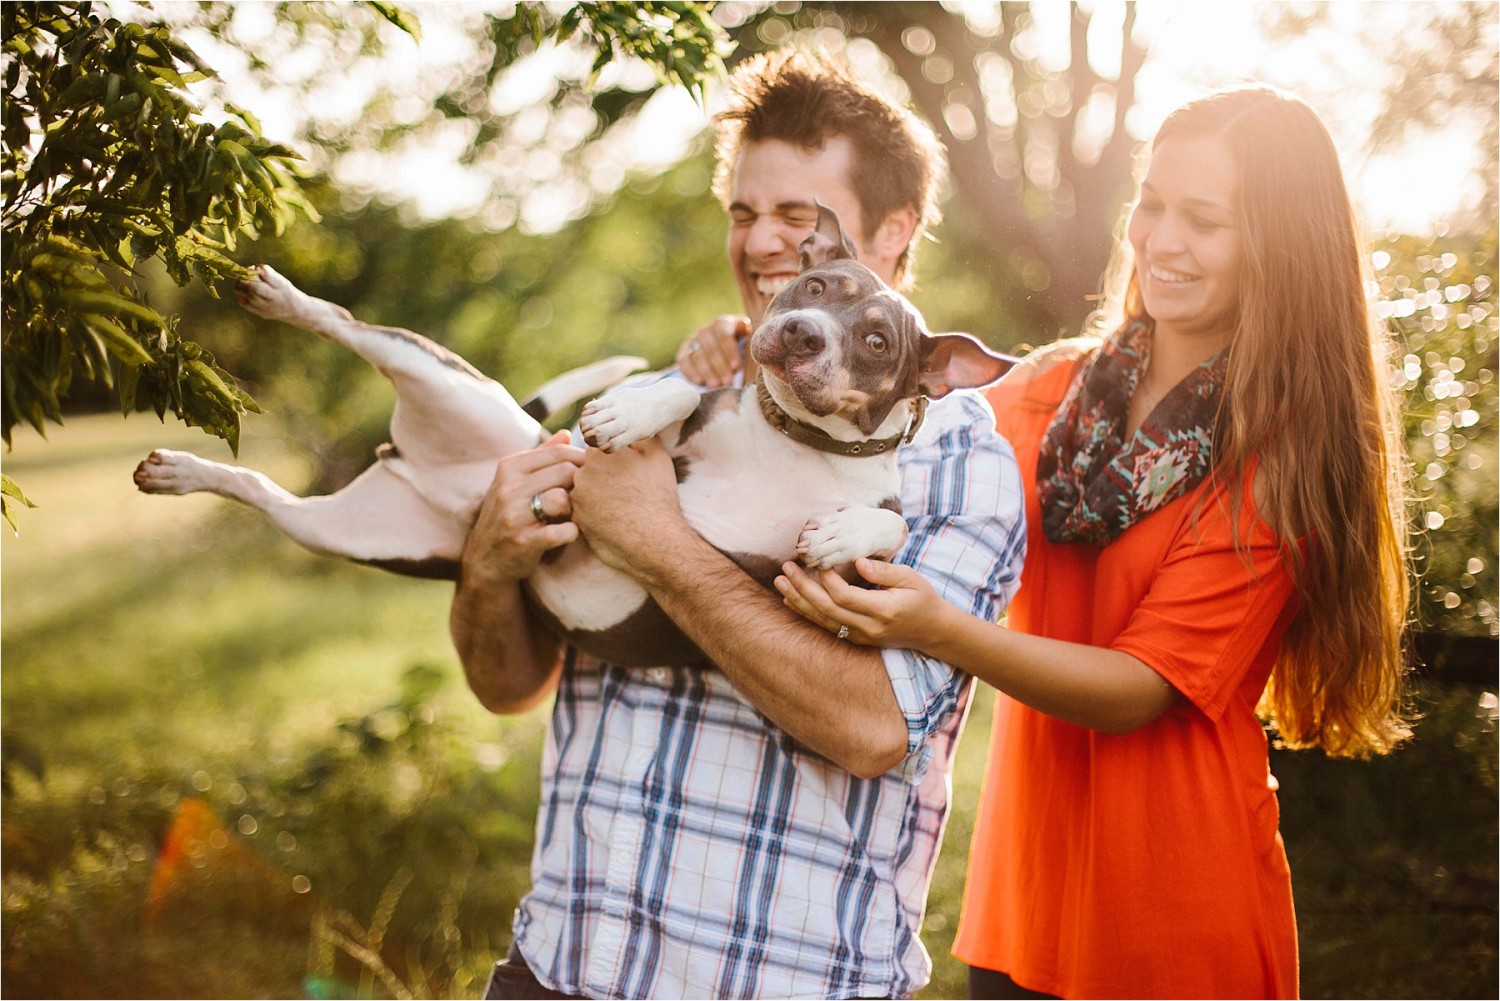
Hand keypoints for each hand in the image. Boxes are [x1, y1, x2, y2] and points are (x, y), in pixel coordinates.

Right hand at [461, 430, 583, 583]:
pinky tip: (568, 534)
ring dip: (576, 508)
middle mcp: (509, 488)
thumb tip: (568, 433)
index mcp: (510, 467)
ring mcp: (514, 515)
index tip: (592, 473)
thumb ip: (543, 456)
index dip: (582, 460)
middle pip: (566, 472)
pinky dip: (572, 533)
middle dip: (582, 484)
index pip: (558, 452)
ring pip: (563, 499)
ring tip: (573, 514)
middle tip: (586, 496)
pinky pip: (563, 531)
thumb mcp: (516, 481)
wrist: (484, 560)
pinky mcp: (524, 541)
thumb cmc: (508, 515)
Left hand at [571, 437, 684, 571]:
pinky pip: (579, 511)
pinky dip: (591, 512)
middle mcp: (581, 474)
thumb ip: (635, 433)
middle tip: (621, 487)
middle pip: (585, 468)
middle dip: (599, 475)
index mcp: (598, 454)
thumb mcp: (656, 455)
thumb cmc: (658, 496)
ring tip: (617, 503)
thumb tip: (625, 425)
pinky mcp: (576, 522)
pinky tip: (610, 517)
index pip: (596, 447)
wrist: (656, 540)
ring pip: (581, 489)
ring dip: (593, 493)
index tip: (623, 468)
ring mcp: (576, 499)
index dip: (611, 457)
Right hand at [676, 315, 748, 387]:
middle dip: (720, 366)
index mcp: (725, 323)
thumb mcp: (749, 344)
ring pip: (697, 354)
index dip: (730, 351)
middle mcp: (707, 329)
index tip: (737, 368)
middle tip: (728, 382)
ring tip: (715, 386)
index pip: (724, 333)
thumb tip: (759, 356)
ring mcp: (694, 339)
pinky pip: (684, 360)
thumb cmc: (742, 350)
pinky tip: (699, 382)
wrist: (724, 352)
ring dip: (707, 371)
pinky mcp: (684, 351)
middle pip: (711, 346)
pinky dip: (690, 371)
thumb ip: (751, 347)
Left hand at [775, 557, 948, 651]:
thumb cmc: (922, 599)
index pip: (845, 596)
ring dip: (799, 600)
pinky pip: (826, 626)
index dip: (828, 579)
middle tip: (786, 568)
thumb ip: (884, 571)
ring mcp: (860, 637)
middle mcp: (868, 628)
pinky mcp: (855, 639)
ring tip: (780, 582)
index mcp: (884, 611)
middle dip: (803, 588)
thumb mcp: (911, 578)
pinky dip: (807, 613)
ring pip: (822, 620)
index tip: (820, 561)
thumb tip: (857, 561)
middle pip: (827, 609)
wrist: (932, 631)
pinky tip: (791, 600)